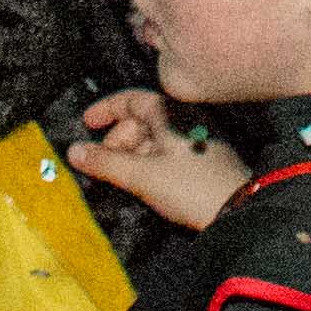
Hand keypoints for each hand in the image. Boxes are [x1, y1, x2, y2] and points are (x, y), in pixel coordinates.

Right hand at [63, 88, 255, 235]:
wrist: (237, 211)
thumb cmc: (189, 187)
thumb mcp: (142, 175)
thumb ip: (106, 163)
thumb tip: (73, 151)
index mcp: (170, 112)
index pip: (131, 99)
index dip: (106, 109)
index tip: (86, 124)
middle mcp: (183, 119)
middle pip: (140, 121)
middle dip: (116, 140)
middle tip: (100, 164)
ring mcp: (194, 138)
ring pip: (152, 139)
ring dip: (130, 155)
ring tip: (116, 177)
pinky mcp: (201, 158)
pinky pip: (165, 153)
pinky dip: (147, 163)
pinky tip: (139, 183)